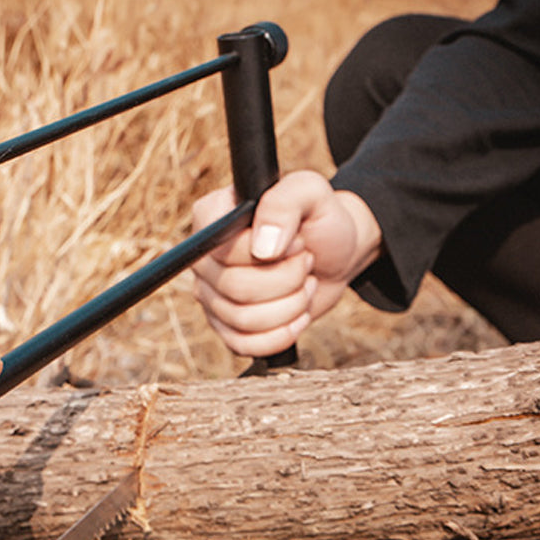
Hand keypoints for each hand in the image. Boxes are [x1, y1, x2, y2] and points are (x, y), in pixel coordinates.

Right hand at [192, 170, 382, 355]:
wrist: (336, 255)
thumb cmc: (320, 219)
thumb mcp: (311, 193)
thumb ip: (285, 202)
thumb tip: (262, 247)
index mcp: (211, 217)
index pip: (223, 251)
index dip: (270, 252)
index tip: (297, 240)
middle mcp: (203, 258)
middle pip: (236, 288)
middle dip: (287, 280)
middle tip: (306, 262)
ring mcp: (211, 296)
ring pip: (243, 320)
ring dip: (290, 305)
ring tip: (304, 284)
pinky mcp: (227, 327)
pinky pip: (245, 345)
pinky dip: (282, 334)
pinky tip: (298, 314)